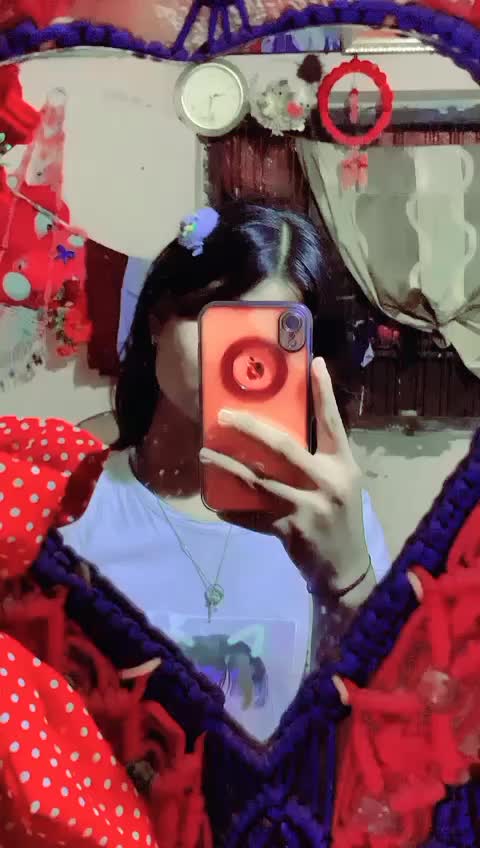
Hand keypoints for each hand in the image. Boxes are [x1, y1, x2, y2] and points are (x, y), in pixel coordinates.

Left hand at [199, 358, 372, 605]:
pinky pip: (253, 516)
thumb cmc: (341, 518)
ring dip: (229, 465)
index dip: (323, 393)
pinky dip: (233, 510)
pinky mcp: (290, 530)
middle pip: (284, 447)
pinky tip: (215, 503)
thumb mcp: (341, 484)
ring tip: (205, 452)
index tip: (314, 362)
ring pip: (259, 480)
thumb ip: (318, 459)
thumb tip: (280, 431)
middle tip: (223, 414)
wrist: (346, 569)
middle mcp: (327, 482)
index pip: (332, 423)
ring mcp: (308, 507)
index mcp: (342, 465)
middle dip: (250, 428)